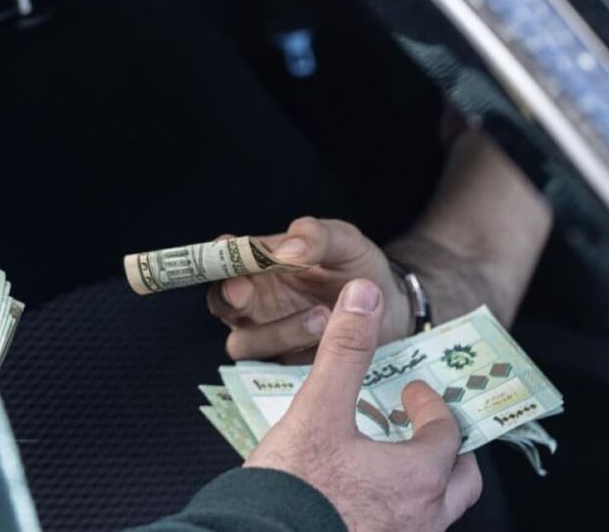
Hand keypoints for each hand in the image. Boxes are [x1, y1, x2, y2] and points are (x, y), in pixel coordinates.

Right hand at [206, 217, 410, 361]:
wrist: (390, 307)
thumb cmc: (357, 267)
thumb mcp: (344, 241)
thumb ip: (315, 236)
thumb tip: (285, 252)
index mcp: (260, 265)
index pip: (224, 258)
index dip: (218, 256)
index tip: (229, 250)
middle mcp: (256, 302)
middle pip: (222, 304)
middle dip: (230, 298)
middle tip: (246, 291)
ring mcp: (267, 338)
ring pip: (246, 341)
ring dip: (277, 331)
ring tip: (322, 316)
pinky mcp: (285, 369)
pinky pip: (275, 372)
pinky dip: (297, 357)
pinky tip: (328, 343)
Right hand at [245, 279, 481, 530]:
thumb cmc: (294, 489)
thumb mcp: (317, 411)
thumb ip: (344, 353)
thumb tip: (362, 296)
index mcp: (418, 478)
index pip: (447, 434)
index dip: (432, 407)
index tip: (412, 393)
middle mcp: (422, 520)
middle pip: (460, 482)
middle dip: (446, 451)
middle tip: (422, 431)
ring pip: (433, 513)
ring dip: (422, 486)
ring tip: (391, 465)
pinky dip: (396, 513)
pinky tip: (363, 501)